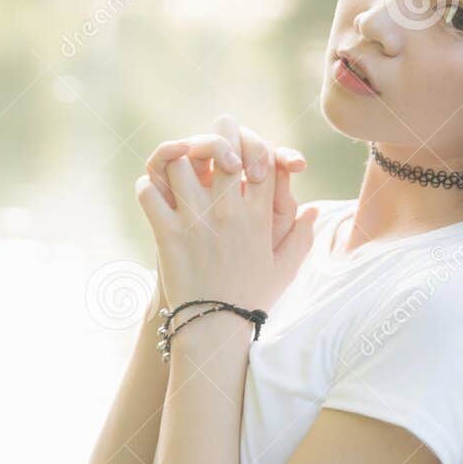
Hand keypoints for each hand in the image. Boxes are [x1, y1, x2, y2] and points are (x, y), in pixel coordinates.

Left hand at [136, 115, 317, 313]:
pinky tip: (156, 194)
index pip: (261, 156)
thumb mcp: (285, 268)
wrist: (216, 328)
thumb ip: (302, 235)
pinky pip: (149, 191)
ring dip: (178, 161)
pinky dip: (148, 187)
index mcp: (258, 214)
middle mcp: (227, 210)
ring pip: (181, 162)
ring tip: (180, 170)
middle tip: (210, 145)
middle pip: (222, 144)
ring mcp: (195, 219)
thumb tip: (314, 210)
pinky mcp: (167, 233)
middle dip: (217, 135)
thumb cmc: (252, 297)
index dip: (253, 145)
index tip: (242, 156)